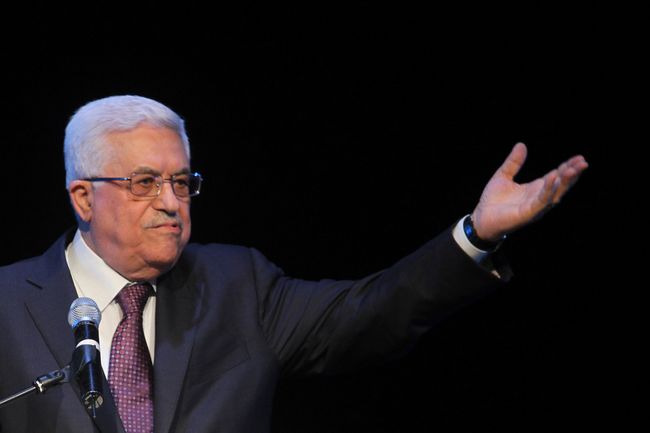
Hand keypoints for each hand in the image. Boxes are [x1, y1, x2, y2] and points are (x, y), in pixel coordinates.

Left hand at [470, 142, 587, 241]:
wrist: (480, 218)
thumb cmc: (492, 201)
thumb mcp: (503, 176)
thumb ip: (513, 162)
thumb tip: (521, 145)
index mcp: (535, 189)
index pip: (556, 177)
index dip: (567, 167)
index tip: (579, 158)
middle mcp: (539, 198)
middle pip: (560, 185)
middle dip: (572, 174)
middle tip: (583, 162)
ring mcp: (535, 207)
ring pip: (554, 194)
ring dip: (564, 182)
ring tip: (573, 169)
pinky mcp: (527, 214)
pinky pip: (541, 202)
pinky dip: (548, 190)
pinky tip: (552, 179)